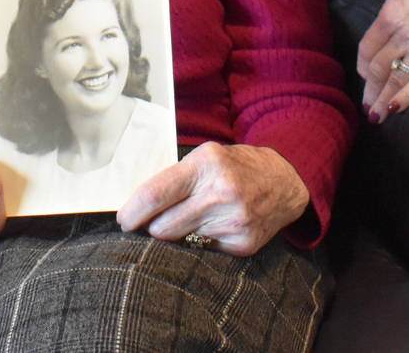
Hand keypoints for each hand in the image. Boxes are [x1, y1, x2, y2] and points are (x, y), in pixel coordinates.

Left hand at [117, 142, 308, 256]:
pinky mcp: (242, 244)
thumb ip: (174, 178)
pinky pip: (202, 252)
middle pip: (162, 228)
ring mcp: (233, 222)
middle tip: (158, 219)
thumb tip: (137, 208)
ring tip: (193, 218)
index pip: (155, 196)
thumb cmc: (235, 167)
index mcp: (206, 166)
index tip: (124, 220)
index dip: (132, 212)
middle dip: (153, 227)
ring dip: (178, 235)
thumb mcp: (205, 157)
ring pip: (180, 242)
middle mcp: (221, 194)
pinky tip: (213, 227)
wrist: (284, 183)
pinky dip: (200, 243)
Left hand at [356, 0, 408, 123]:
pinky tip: (394, 109)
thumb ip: (391, 13)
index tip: (362, 73)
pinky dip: (406, 98)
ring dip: (382, 99)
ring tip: (375, 114)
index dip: (361, 65)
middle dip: (369, 88)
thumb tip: (384, 34)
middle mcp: (405, 33)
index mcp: (391, 13)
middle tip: (365, 102)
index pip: (367, 48)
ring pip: (396, 79)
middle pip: (378, 67)